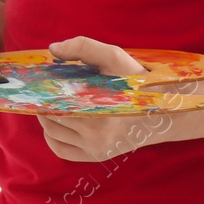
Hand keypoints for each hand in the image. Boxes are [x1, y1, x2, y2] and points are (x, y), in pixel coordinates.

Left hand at [37, 36, 154, 161]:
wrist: (163, 111)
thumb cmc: (137, 81)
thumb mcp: (114, 57)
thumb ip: (83, 47)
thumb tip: (53, 49)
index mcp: (99, 107)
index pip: (54, 98)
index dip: (43, 88)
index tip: (40, 79)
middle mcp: (96, 133)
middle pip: (51, 115)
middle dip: (44, 101)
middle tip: (44, 90)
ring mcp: (96, 147)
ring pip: (52, 133)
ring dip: (46, 117)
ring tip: (51, 103)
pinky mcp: (96, 156)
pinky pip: (61, 150)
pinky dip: (51, 137)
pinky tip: (55, 124)